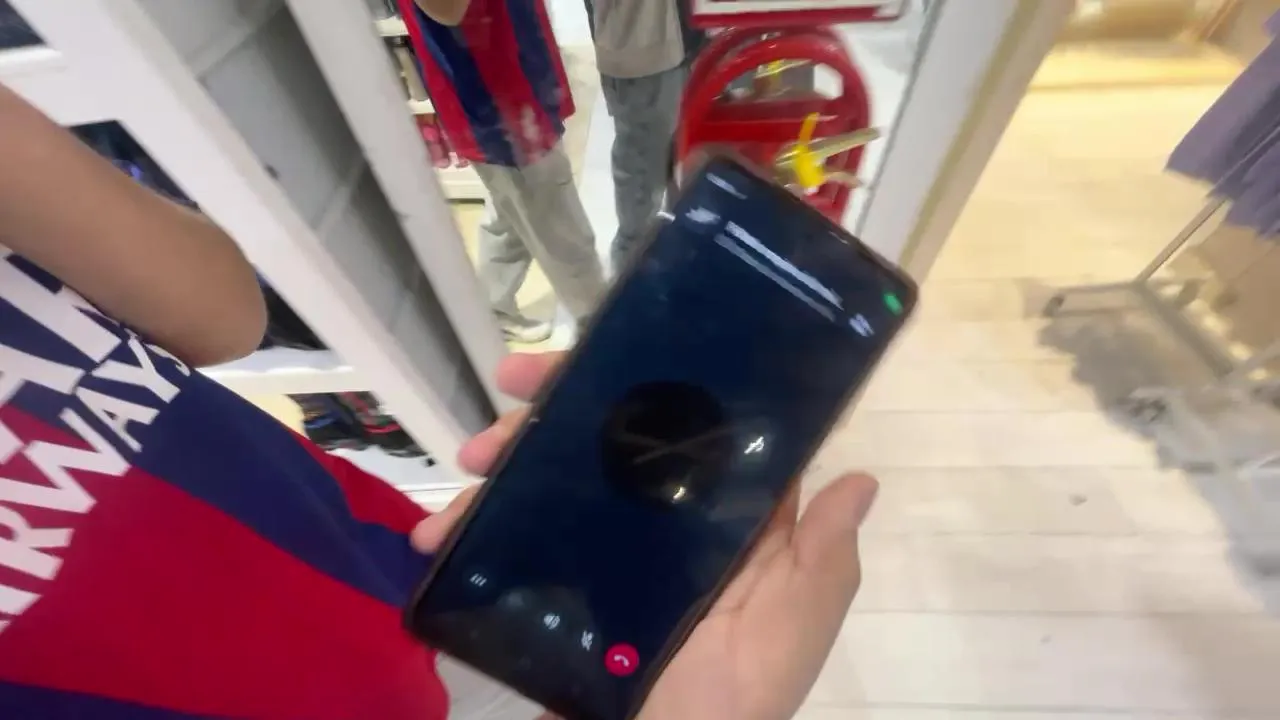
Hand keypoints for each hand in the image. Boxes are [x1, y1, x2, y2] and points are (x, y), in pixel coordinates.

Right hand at [412, 352, 878, 719]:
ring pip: (552, 482)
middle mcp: (664, 524)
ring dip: (503, 461)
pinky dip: (473, 531)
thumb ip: (822, 554)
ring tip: (467, 464)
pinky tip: (439, 534)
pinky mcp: (563, 590)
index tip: (602, 353)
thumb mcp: (794, 623)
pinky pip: (516, 546)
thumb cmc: (738, 696)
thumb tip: (861, 477)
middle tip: (511, 393)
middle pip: (604, 441)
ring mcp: (609, 556)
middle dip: (553, 411)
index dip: (646, 382)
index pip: (689, 426)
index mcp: (723, 519)